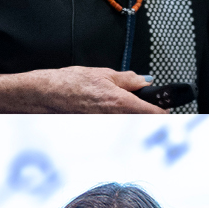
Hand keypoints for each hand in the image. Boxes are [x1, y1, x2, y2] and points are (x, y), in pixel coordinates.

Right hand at [0, 67, 163, 113]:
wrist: (38, 96)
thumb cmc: (64, 84)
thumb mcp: (102, 74)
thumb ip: (127, 79)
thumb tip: (144, 81)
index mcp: (120, 104)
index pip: (155, 115)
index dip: (165, 113)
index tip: (170, 111)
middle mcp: (113, 121)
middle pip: (141, 122)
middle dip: (145, 114)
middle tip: (143, 106)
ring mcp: (103, 128)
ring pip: (125, 126)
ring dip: (126, 118)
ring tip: (111, 106)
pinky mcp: (92, 133)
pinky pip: (109, 128)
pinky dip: (110, 121)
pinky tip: (98, 111)